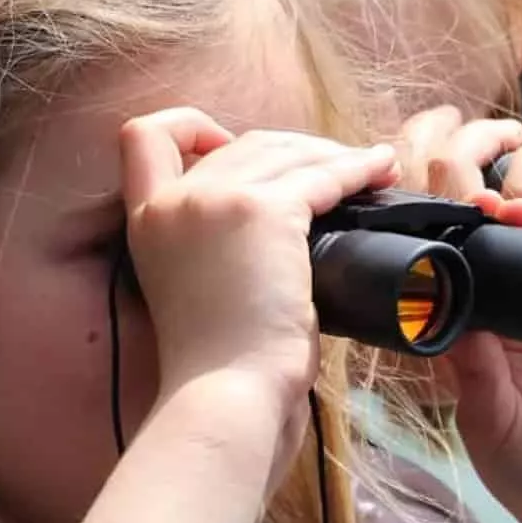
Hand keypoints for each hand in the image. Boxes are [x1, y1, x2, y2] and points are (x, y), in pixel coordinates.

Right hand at [119, 109, 399, 407]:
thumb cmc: (221, 365)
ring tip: (372, 168)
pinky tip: (379, 172)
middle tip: (336, 168)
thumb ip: (211, 246)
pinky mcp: (265, 212)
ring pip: (287, 150)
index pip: (143, 135)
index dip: (191, 127)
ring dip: (334, 155)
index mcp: (146, 220)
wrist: (227, 395)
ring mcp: (217, 200)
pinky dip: (357, 169)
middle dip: (295, 148)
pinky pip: (323, 175)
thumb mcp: (194, 288)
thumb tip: (275, 225)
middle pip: (242, 141)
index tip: (228, 145)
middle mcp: (173, 200)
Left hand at [392, 106, 521, 522]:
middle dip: (485, 166)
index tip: (432, 181)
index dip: (443, 194)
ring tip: (517, 207)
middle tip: (479, 172)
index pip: (455, 229)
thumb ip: (465, 355)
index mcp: (478, 304)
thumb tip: (436, 293)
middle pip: (502, 201)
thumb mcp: (481, 409)